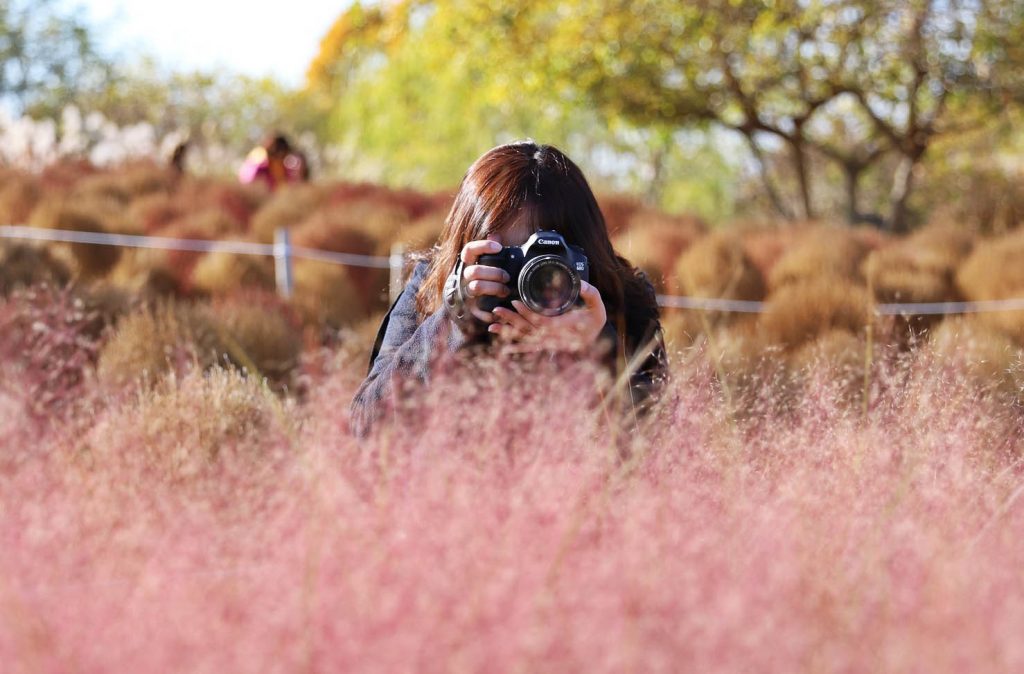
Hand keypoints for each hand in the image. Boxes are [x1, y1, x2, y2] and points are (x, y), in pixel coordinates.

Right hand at [459, 238, 510, 323]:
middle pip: (475, 271)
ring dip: (494, 288)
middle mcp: (463, 277)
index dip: (483, 246)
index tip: (499, 248)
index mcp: (467, 264)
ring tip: (506, 291)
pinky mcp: (469, 309)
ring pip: (476, 287)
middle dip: (494, 273)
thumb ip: (489, 251)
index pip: (469, 250)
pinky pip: (478, 311)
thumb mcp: (483, 264)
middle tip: (507, 277)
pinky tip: (498, 310)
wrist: (465, 306)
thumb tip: (495, 234)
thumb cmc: (481, 280)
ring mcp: (465, 293)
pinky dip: (489, 312)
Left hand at [487, 280, 607, 351]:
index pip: (543, 320)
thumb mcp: (597, 305)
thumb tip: (582, 284)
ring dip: (509, 333)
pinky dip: (516, 347)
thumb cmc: (595, 320)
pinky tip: (503, 345)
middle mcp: (555, 337)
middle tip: (497, 310)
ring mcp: (549, 343)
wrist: (596, 339)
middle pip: (529, 330)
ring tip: (492, 326)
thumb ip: (591, 294)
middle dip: (512, 320)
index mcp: (565, 326)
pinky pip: (529, 347)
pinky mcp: (546, 345)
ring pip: (526, 338)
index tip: (515, 301)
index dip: (528, 312)